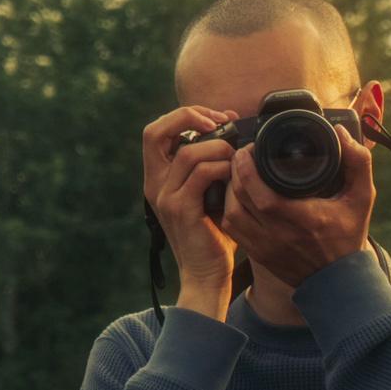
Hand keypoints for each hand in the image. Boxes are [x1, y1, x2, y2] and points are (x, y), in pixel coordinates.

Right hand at [140, 104, 240, 314]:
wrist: (207, 273)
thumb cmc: (214, 232)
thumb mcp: (210, 191)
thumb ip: (211, 163)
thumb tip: (231, 128)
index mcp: (158, 176)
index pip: (156, 130)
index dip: (186, 116)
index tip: (218, 119)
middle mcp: (155, 183)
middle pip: (154, 131)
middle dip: (188, 117)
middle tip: (221, 122)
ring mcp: (165, 196)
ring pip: (189, 152)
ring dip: (219, 147)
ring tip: (236, 156)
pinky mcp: (181, 209)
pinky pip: (202, 173)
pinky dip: (223, 167)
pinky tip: (235, 175)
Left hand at [220, 122, 377, 287]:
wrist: (339, 281)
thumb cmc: (349, 236)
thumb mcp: (362, 196)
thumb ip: (358, 161)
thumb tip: (341, 134)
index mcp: (303, 219)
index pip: (261, 192)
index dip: (247, 167)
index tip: (249, 149)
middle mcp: (280, 235)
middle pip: (240, 199)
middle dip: (235, 171)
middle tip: (242, 155)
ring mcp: (265, 247)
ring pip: (231, 215)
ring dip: (230, 191)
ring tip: (239, 174)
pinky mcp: (258, 255)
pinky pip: (232, 230)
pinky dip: (230, 209)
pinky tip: (238, 196)